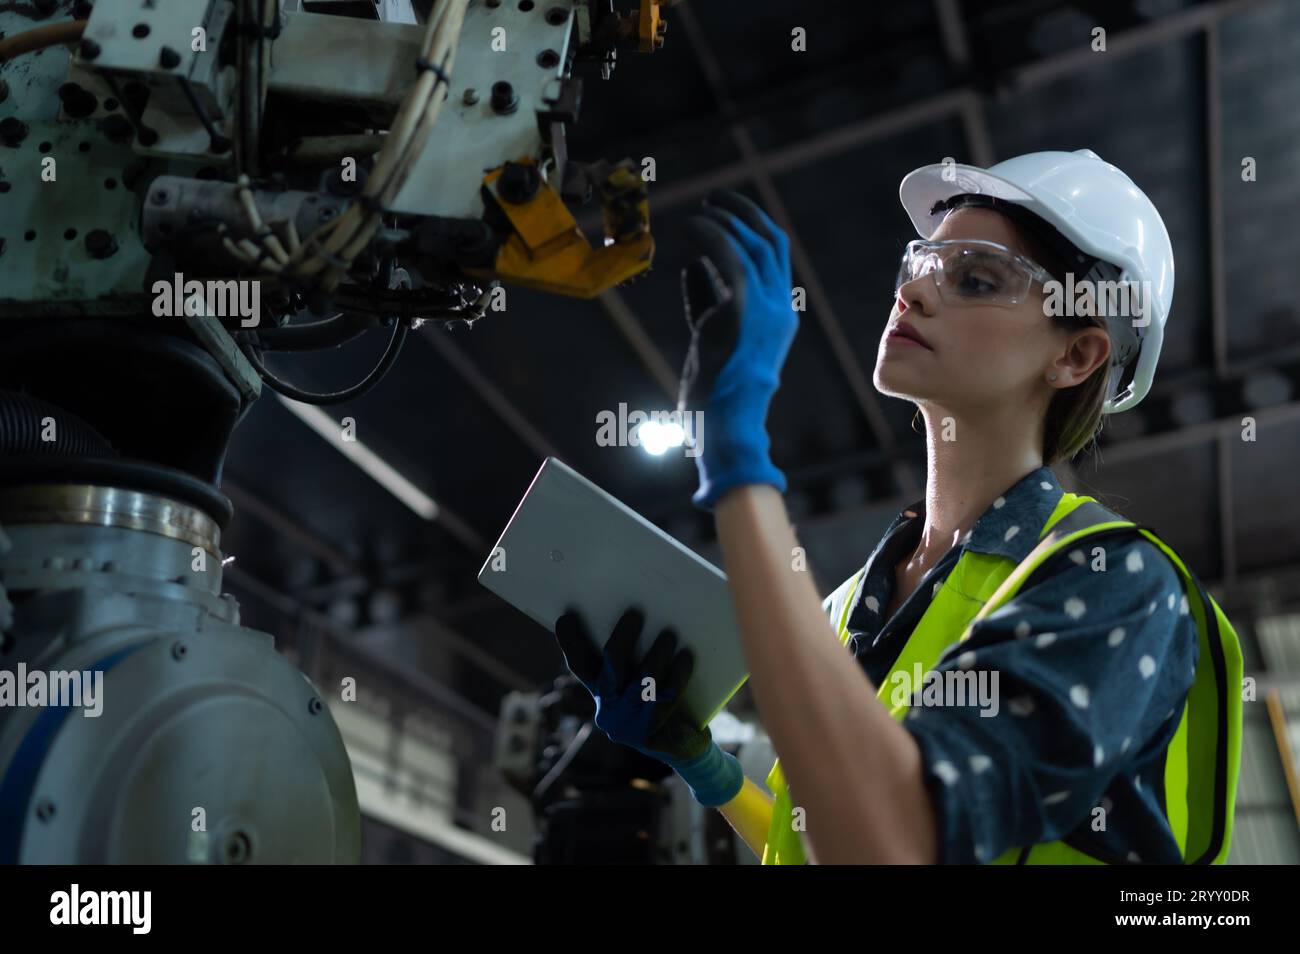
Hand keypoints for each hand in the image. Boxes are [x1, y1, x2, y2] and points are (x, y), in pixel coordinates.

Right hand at [553, 606, 743, 805]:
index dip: (571, 641)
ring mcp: (625, 725)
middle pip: (610, 668)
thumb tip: (642, 612)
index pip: (580, 664)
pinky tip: (685, 657)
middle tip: (636, 614)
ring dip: (656, 655)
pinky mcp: (647, 736)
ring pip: (641, 683)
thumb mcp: (645, 679)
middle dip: (622, 639)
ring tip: (669, 634)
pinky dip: (677, 675)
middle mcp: (607, 709)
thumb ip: (636, 657)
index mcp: (600, 691)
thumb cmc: (665, 701)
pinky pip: (665, 698)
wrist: (685, 746)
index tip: (567, 616)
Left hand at [678, 189, 798, 510]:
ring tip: (700, 210)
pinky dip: (712, 236)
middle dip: (744, 213)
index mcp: (778, 317)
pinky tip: (691, 228)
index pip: (774, 258)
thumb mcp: (712, 337)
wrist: (727, 426)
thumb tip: (694, 267)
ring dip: (726, 220)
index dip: (751, 229)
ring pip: (754, 244)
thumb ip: (707, 300)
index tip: (722, 213)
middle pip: (771, 242)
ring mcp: (767, 309)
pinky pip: (731, 258)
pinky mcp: (744, 311)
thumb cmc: (716, 393)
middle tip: (715, 198)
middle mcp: (780, 308)